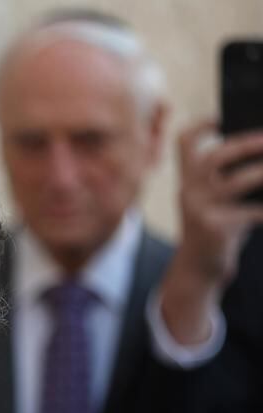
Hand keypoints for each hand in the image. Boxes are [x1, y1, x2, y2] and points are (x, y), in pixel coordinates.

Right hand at [160, 121, 262, 343]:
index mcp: (188, 179)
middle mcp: (189, 190)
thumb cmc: (216, 227)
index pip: (184, 143)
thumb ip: (229, 177)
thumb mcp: (214, 199)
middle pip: (214, 157)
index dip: (201, 125)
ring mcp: (200, 209)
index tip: (220, 118)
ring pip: (237, 182)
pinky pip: (252, 212)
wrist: (199, 269)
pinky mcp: (215, 228)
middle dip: (247, 144)